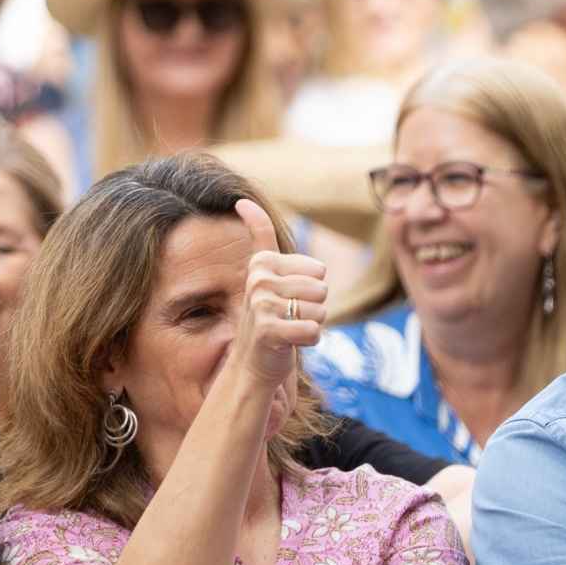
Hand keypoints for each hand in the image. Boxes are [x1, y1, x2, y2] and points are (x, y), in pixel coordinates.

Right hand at [231, 199, 327, 388]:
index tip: (286, 298)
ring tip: (289, 329)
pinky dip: (310, 340)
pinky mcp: (269, 330)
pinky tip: (291, 344)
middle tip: (290, 318)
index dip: (313, 288)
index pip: (319, 270)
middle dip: (314, 307)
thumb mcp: (265, 273)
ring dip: (312, 324)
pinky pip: (314, 330)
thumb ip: (259, 237)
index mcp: (262, 263)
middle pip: (322, 289)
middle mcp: (258, 280)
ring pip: (321, 310)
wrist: (253, 363)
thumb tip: (242, 201)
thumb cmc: (269, 316)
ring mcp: (262, 305)